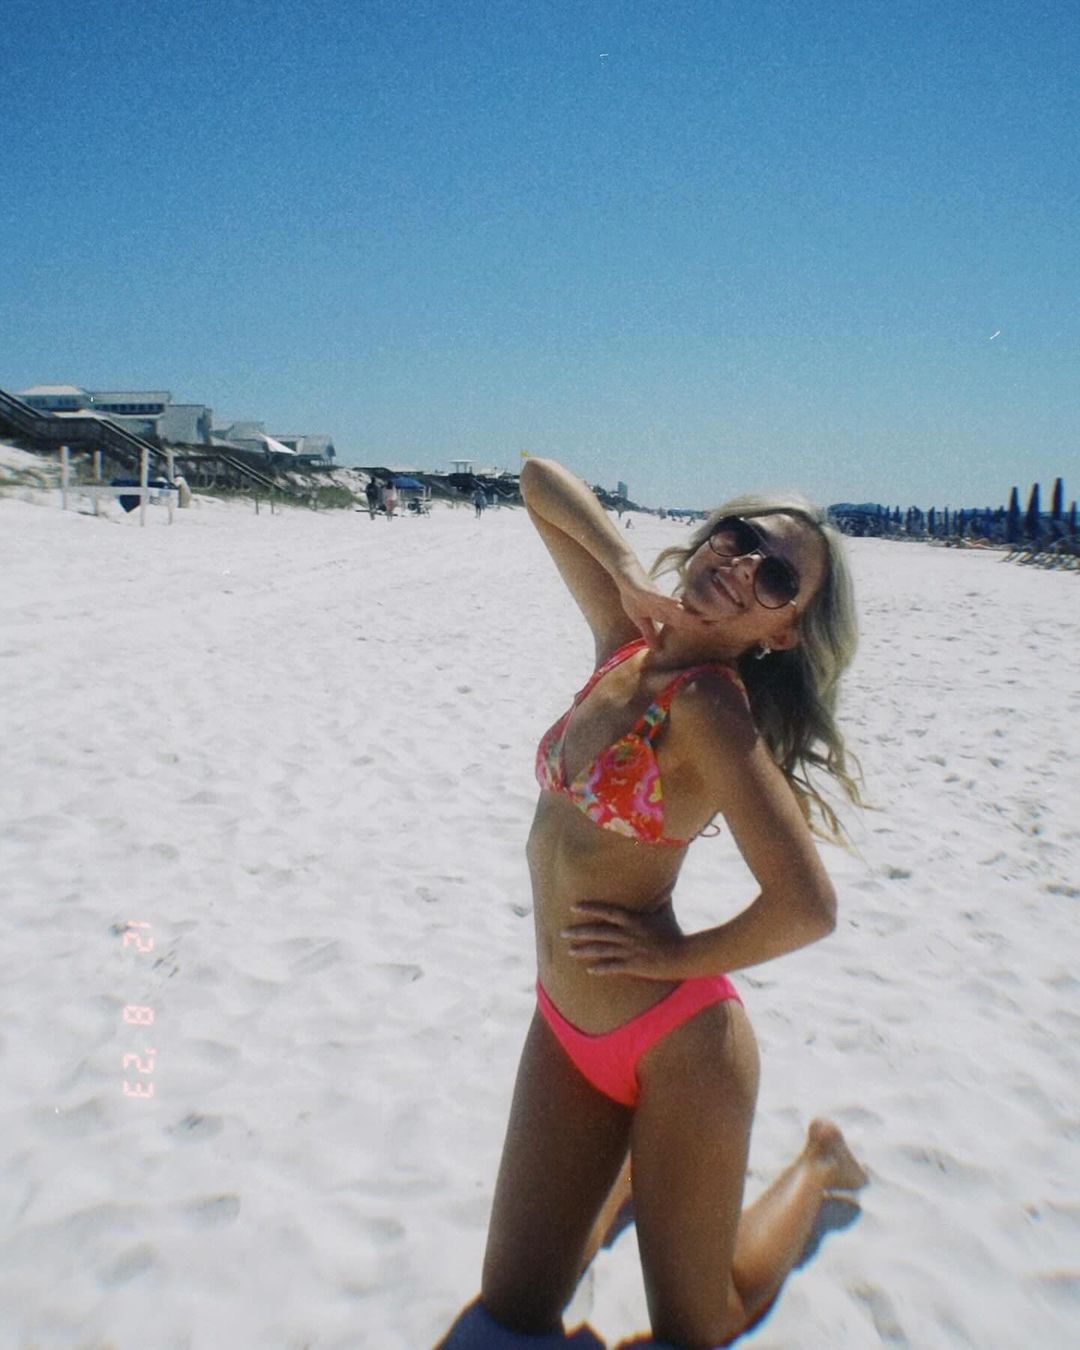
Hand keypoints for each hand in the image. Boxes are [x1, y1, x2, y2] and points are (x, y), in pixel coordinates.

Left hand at [562, 901, 688, 979]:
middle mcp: (629, 934)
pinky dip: (600, 968)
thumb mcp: (663, 913)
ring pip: (601, 950)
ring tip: (570, 951)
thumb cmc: (673, 933)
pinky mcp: (634, 966)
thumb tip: (658, 882)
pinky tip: (589, 970)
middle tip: (562, 932)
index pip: (607, 911)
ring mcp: (630, 951)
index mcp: (634, 920)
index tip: (573, 906)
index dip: (590, 908)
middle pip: (599, 931)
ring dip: (584, 950)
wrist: (683, 955)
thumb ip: (656, 899)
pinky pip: (612, 967)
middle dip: (579, 932)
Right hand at [616, 572, 714, 648]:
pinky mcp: (648, 591)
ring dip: (687, 613)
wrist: (625, 575)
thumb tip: (655, 650)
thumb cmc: (634, 595)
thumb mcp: (640, 620)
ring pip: (674, 607)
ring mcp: (657, 598)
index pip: (682, 623)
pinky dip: (668, 600)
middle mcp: (664, 605)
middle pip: (683, 616)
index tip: (711, 634)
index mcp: (664, 613)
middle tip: (715, 628)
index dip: (695, 629)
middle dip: (697, 622)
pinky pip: (659, 596)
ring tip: (701, 620)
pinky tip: (678, 603)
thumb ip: (649, 633)